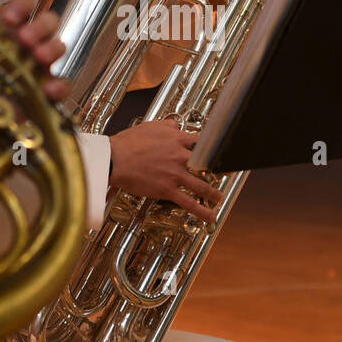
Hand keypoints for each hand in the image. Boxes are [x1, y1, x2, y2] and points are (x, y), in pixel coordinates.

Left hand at [0, 0, 70, 101]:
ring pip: (57, 47)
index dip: (22, 6)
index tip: (8, 19)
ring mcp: (37, 67)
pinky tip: (49, 89)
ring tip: (38, 57)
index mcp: (7, 28)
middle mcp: (26, 44)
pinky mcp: (41, 94)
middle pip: (48, 22)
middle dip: (40, 26)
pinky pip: (61, 85)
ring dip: (52, 49)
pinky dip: (60, 86)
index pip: (25, 4)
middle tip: (24, 39)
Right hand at [109, 118, 224, 221]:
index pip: (204, 142)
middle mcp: (180, 156)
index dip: (215, 148)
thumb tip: (177, 125)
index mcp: (177, 139)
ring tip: (218, 197)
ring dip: (213, 193)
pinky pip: (188, 202)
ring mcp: (175, 174)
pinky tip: (210, 216)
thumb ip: (168, 125)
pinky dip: (202, 211)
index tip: (222, 152)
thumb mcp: (151, 126)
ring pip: (202, 185)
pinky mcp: (167, 189)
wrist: (114, 158)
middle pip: (208, 164)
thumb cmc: (129, 142)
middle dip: (219, 171)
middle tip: (226, 174)